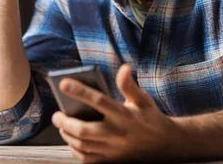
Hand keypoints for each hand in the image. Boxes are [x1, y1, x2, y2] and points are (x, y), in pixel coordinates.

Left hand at [51, 64, 175, 162]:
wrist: (166, 145)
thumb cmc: (151, 117)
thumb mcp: (143, 99)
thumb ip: (129, 85)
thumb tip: (124, 67)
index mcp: (125, 115)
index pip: (99, 101)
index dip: (80, 91)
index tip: (63, 83)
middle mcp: (118, 133)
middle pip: (84, 130)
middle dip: (65, 122)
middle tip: (57, 114)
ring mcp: (114, 150)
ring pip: (82, 145)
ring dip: (67, 135)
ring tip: (62, 125)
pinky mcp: (112, 160)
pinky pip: (87, 159)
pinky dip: (75, 150)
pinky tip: (72, 140)